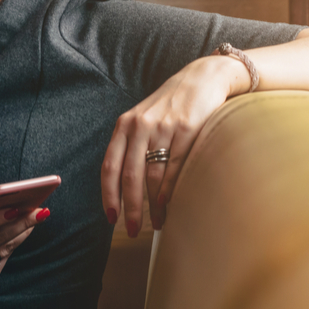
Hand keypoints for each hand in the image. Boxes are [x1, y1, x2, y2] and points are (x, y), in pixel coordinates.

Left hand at [101, 55, 244, 234]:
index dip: (108, 195)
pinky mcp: (187, 130)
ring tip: (157, 223)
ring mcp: (163, 128)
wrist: (201, 79)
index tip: (111, 218)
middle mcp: (139, 126)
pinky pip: (174, 167)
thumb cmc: (170, 106)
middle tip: (133, 229)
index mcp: (124, 126)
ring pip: (152, 176)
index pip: (109, 166)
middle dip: (130, 208)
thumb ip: (130, 146)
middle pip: (129, 176)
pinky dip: (169, 190)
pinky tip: (168, 204)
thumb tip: (122, 187)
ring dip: (153, 205)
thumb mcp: (142, 120)